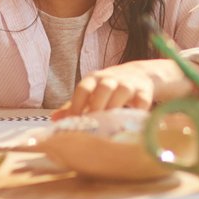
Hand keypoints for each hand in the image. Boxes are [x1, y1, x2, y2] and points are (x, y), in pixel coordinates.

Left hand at [52, 60, 198, 119]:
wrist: (138, 74)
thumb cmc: (108, 88)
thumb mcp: (91, 92)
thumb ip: (74, 105)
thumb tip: (55, 119)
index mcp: (94, 78)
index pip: (83, 88)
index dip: (77, 105)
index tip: (74, 121)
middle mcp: (110, 78)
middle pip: (103, 88)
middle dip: (97, 106)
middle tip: (93, 124)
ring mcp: (128, 83)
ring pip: (122, 91)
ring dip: (115, 107)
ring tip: (110, 124)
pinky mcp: (144, 91)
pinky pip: (142, 100)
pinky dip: (138, 110)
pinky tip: (131, 123)